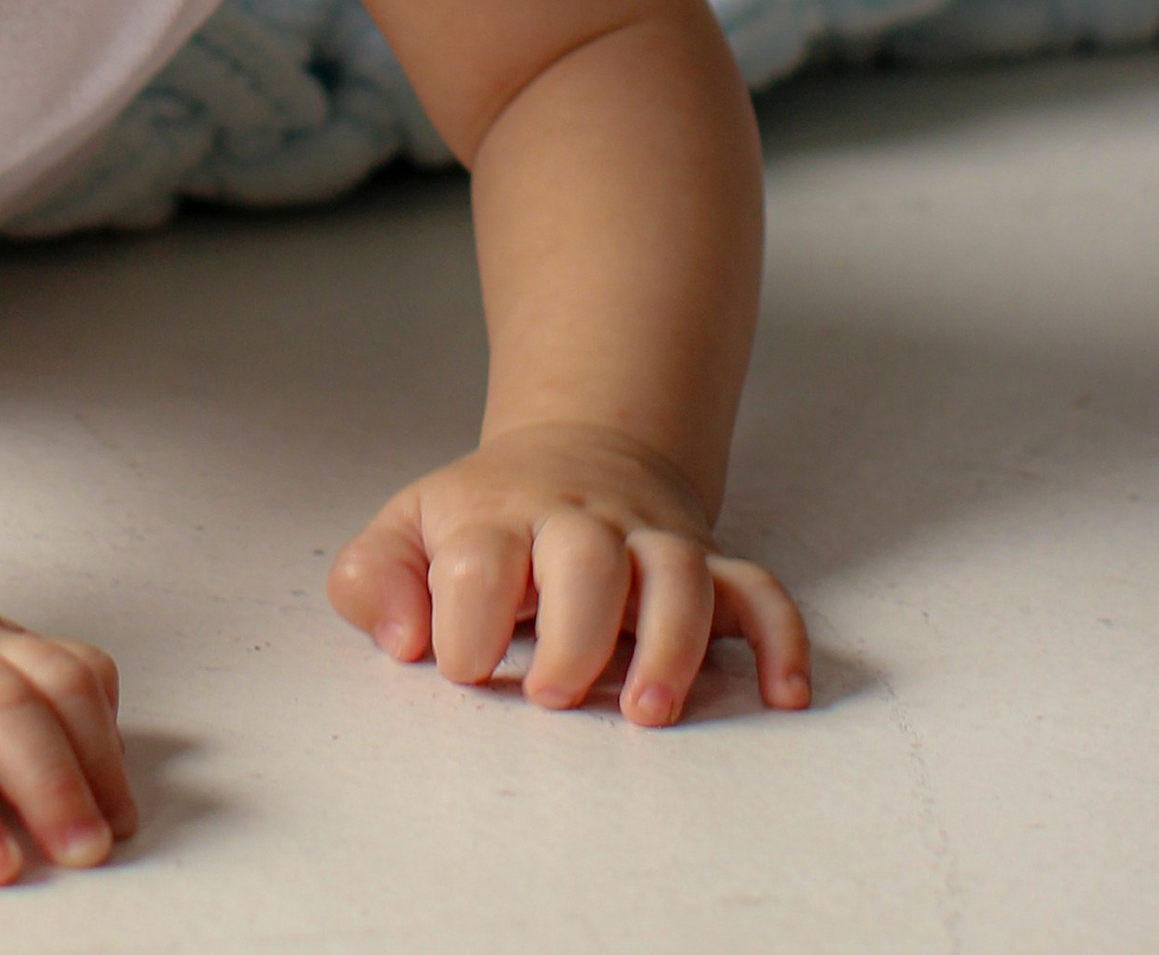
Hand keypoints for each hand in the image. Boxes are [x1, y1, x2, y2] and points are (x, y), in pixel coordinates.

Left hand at [331, 427, 807, 725]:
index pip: (480, 560)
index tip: (464, 667)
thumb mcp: (409, 529)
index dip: (467, 621)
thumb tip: (403, 638)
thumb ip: (376, 579)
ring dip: (671, 644)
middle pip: (587, 560)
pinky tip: (783, 692)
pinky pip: (760, 591)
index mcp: (498, 517)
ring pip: (677, 576)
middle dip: (574, 632)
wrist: (581, 449)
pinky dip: (780, 638)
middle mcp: (580, 524)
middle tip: (552, 694)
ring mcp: (650, 542)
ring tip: (647, 709)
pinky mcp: (708, 566)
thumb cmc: (486, 517)